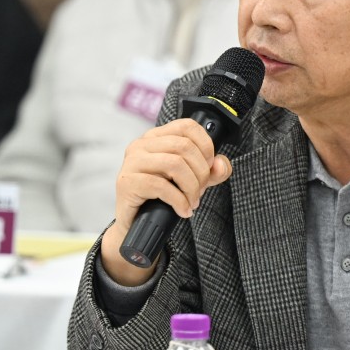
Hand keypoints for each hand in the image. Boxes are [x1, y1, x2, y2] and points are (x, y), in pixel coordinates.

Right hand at [99, 118, 232, 283]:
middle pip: (184, 146)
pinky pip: (161, 186)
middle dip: (201, 172)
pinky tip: (183, 210)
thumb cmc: (159, 198)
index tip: (209, 167)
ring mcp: (132, 162)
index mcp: (156, 137)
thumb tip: (221, 164)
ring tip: (192, 201)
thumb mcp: (190, 181)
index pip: (187, 126)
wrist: (135, 224)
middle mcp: (141, 145)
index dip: (205, 146)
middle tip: (201, 190)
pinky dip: (179, 201)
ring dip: (191, 187)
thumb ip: (211, 172)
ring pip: (174, 164)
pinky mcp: (127, 182)